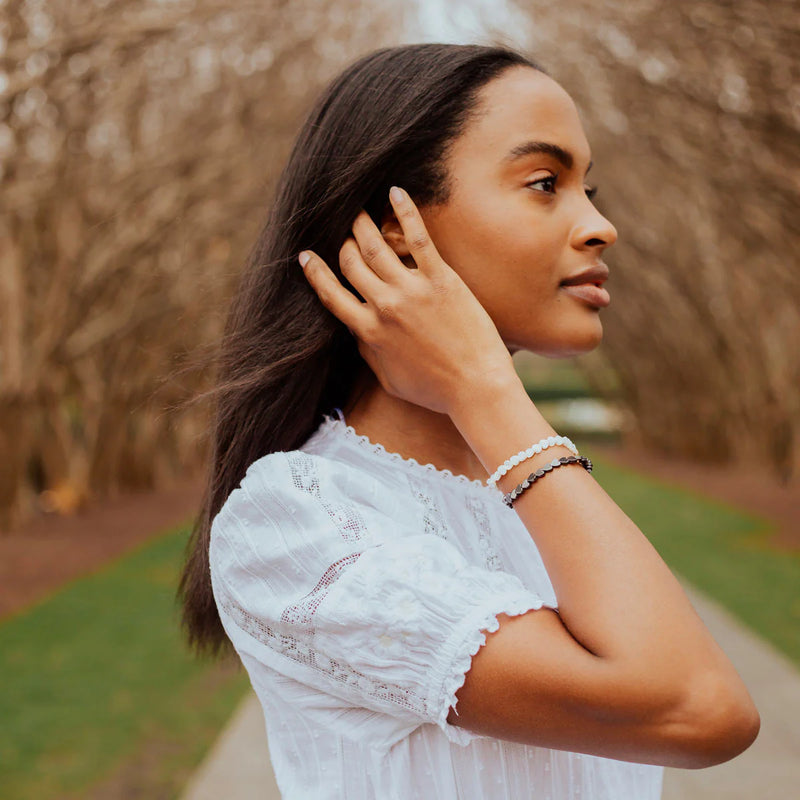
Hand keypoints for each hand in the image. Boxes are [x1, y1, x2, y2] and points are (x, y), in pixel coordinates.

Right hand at [298, 186, 515, 415]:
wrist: (476, 388)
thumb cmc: (434, 390)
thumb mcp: (389, 379)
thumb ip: (368, 352)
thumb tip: (356, 332)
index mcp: (369, 332)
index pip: (331, 294)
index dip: (315, 272)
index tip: (305, 256)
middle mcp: (384, 307)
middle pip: (351, 262)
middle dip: (342, 242)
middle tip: (343, 230)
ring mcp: (411, 290)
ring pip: (375, 244)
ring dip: (362, 222)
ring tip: (358, 207)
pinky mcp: (441, 279)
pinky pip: (417, 237)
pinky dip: (404, 211)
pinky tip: (395, 192)